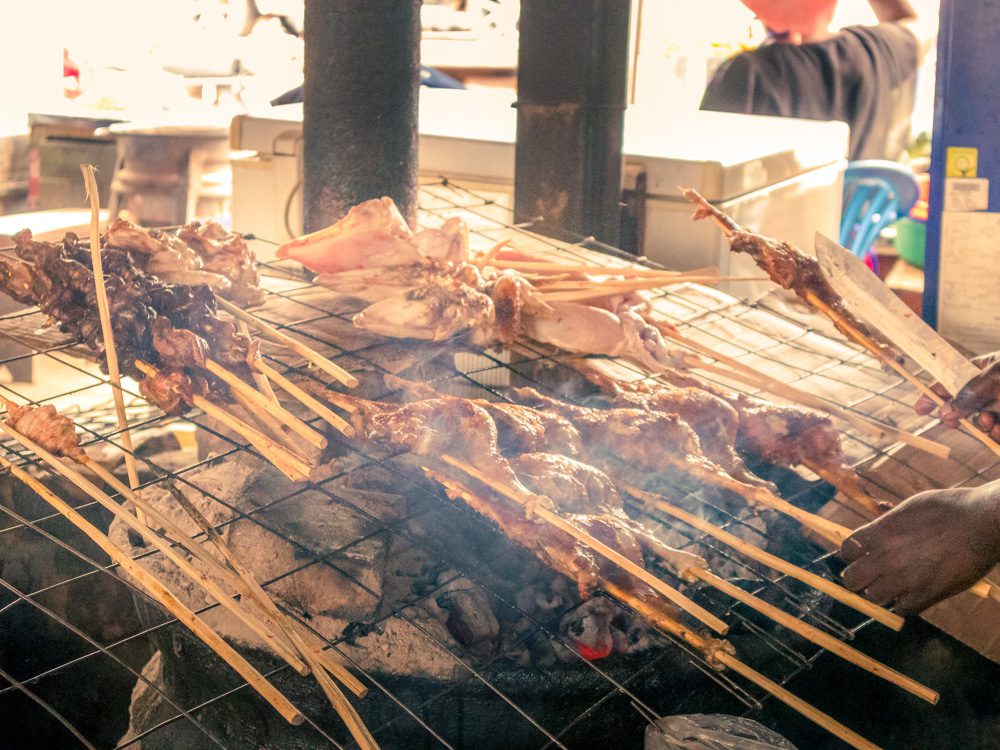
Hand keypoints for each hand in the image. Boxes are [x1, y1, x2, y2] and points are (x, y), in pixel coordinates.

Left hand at [839, 484, 999, 613]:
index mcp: (878, 533)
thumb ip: (887, 525)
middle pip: (851, 579)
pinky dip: (905, 603)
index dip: (851, 554)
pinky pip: (902, 609)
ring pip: (873, 597)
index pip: (846, 550)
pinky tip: (913, 593)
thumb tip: (876, 533)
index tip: (860, 555)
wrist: (981, 522)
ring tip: (894, 584)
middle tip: (872, 574)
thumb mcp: (908, 508)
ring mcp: (904, 579)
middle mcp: (885, 558)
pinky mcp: (926, 595)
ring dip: (880, 592)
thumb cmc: (948, 508)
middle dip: (858, 577)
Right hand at [914, 352, 999, 439]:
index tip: (919, 410)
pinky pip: (995, 433)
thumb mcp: (995, 379)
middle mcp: (990, 388)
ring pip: (980, 421)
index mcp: (983, 369)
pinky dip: (995, 435)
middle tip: (953, 424)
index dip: (933, 394)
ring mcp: (999, 405)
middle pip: (963, 405)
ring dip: (981, 426)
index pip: (950, 380)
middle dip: (958, 416)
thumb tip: (943, 413)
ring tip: (990, 422)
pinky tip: (999, 429)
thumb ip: (970, 394)